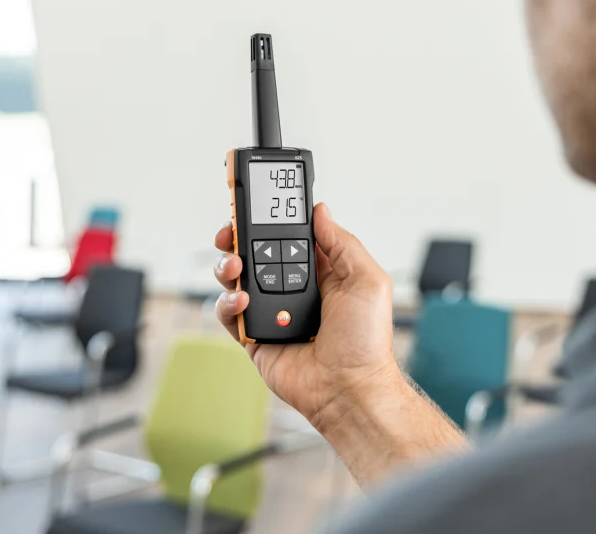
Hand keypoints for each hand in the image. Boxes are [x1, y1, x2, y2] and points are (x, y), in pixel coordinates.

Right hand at [213, 202, 402, 430]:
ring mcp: (270, 312)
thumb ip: (342, 243)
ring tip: (234, 266)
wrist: (349, 389)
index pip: (287, 237)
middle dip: (236, 238)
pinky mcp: (253, 336)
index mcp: (319, 271)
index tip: (254, 206)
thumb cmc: (366, 342)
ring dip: (227, 266)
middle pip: (253, 253)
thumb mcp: (367, 280)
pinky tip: (242, 301)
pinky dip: (228, 303)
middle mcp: (292, 289)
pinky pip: (228, 313)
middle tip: (229, 232)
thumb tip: (321, 211)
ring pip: (235, 279)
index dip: (270, 221)